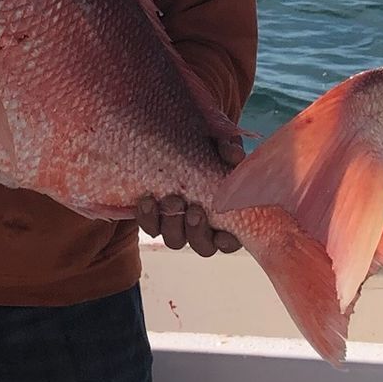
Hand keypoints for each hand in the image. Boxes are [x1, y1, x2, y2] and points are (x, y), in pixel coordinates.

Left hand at [137, 133, 242, 256]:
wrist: (159, 136)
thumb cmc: (198, 142)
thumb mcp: (215, 141)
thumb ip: (227, 148)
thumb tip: (234, 155)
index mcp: (223, 212)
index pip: (229, 239)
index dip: (227, 242)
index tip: (221, 235)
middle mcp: (200, 223)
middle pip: (202, 246)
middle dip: (198, 232)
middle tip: (194, 212)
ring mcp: (175, 221)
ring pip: (176, 240)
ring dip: (173, 225)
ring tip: (170, 201)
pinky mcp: (152, 215)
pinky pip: (150, 227)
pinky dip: (149, 217)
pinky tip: (148, 201)